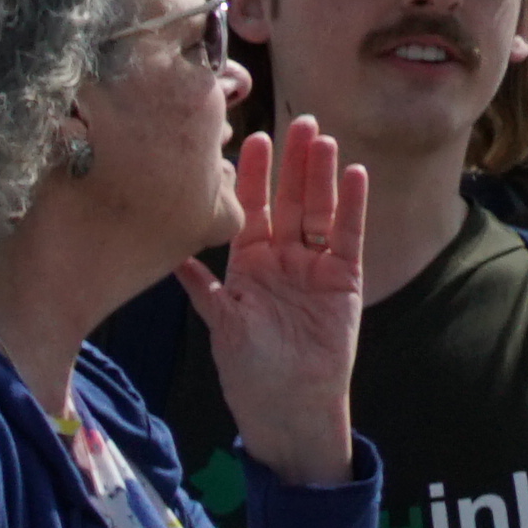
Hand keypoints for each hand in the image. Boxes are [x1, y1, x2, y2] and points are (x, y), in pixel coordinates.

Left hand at [176, 115, 369, 487]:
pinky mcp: (345, 278)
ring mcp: (315, 266)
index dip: (250, 178)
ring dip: (322, 175)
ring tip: (323, 137)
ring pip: (319, 210)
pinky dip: (353, 206)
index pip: (249, 211)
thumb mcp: (220, 324)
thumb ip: (203, 289)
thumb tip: (172, 260)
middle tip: (296, 121)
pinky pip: (348, 235)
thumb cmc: (249, 371)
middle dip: (291, 163)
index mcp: (247, 265)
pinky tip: (355, 173)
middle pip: (288, 201)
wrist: (286, 406)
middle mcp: (282, 259)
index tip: (249, 140)